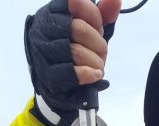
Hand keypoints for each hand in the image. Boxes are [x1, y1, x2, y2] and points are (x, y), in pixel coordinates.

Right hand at [24, 0, 121, 125]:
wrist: (61, 84)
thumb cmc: (77, 50)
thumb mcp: (92, 30)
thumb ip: (103, 14)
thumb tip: (115, 0)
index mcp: (53, 12)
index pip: (77, 3)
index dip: (94, 17)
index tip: (98, 28)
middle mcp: (43, 29)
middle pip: (78, 28)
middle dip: (97, 43)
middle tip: (101, 52)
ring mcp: (42, 52)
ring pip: (75, 52)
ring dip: (95, 61)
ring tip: (97, 65)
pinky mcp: (47, 75)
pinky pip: (70, 73)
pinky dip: (87, 74)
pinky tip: (95, 74)